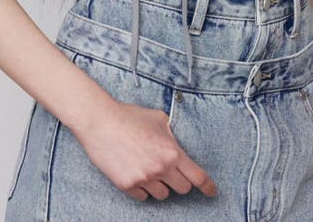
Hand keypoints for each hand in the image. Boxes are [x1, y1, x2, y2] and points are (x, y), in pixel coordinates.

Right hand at [73, 98, 218, 201]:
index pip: (197, 176)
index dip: (208, 186)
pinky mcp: (128, 185)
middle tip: (171, 171)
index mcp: (172, 151)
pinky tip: (136, 172)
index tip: (212, 191)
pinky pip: (144, 196)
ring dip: (161, 185)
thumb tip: (179, 144)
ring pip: (163, 195)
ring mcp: (144, 179)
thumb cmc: (129, 116)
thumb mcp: (159, 118)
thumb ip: (173, 134)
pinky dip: (143, 188)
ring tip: (150, 168)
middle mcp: (160, 168)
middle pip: (182, 189)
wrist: (100, 121)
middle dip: (180, 181)